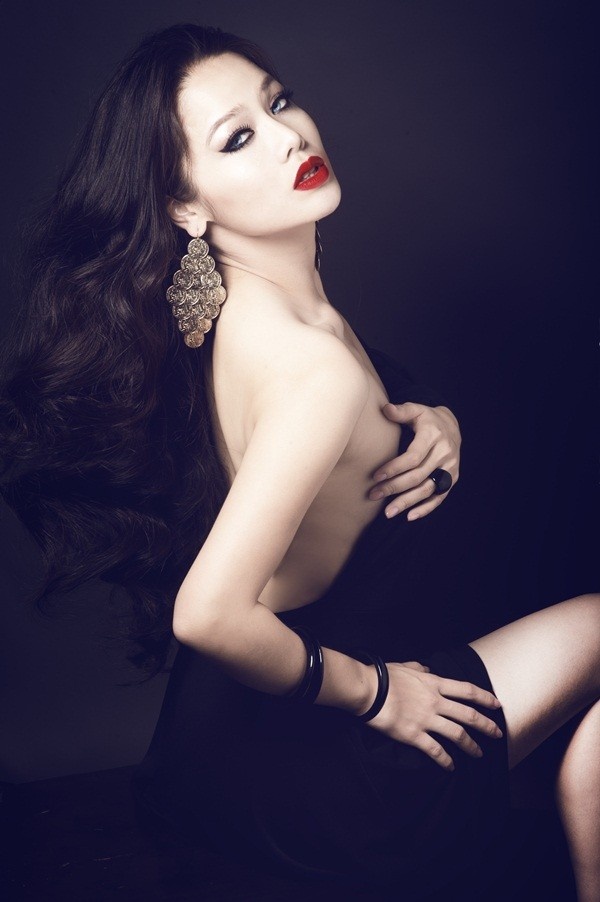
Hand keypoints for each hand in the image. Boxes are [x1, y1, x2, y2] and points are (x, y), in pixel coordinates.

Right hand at [358, 663, 502, 770]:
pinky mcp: (414, 735)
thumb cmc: (383, 676)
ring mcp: (426, 719)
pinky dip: (446, 760)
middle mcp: (435, 702)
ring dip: (471, 746)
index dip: (485, 698)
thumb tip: (428, 671)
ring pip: (458, 735)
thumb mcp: (406, 666)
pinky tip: (451, 767)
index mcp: (434, 684)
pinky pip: (436, 751)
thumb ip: (420, 669)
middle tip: (498, 734)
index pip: (467, 691)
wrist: (368, 690)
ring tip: (479, 755)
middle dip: (487, 726)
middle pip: (469, 715)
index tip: (497, 705)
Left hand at [369, 403, 460, 520]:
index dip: (394, 468)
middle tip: (374, 495)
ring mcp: (450, 468)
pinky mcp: (452, 479)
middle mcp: (444, 453)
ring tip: (388, 512)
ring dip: (407, 502)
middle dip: (394, 487)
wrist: (452, 426)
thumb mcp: (416, 410)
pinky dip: (425, 508)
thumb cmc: (427, 419)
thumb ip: (401, 411)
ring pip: (428, 489)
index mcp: (433, 436)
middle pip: (418, 476)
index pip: (413, 457)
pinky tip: (409, 516)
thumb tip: (384, 409)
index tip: (375, 476)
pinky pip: (439, 497)